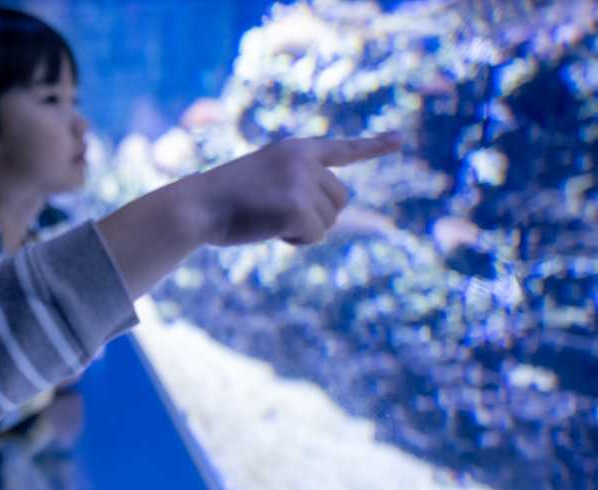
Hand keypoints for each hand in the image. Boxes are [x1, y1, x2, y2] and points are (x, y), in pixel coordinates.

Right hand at [198, 132, 403, 246]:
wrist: (198, 206)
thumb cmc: (221, 199)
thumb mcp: (262, 180)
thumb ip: (296, 186)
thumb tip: (326, 216)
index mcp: (296, 150)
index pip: (342, 149)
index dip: (373, 147)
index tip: (399, 141)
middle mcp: (305, 161)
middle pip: (341, 200)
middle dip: (317, 216)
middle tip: (278, 215)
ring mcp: (303, 182)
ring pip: (329, 221)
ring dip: (304, 229)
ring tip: (267, 219)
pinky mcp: (298, 207)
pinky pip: (315, 236)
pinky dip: (295, 240)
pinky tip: (268, 229)